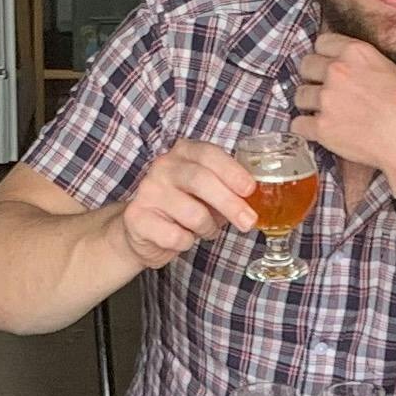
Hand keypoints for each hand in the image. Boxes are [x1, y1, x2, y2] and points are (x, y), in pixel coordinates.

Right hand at [114, 144, 262, 269]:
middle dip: (229, 203)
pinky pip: (175, 236)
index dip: (232, 171)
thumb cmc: (184, 207)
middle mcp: (164, 166)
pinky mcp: (137, 217)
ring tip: (205, 230)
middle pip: (200, 180)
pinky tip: (181, 238)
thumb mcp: (208, 193)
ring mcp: (148, 191)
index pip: (209, 154)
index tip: (250, 189)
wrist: (143, 229)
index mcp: (184, 153)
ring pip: (192, 213)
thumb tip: (258, 199)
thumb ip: (229, 189)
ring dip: (207, 228)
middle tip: (248, 221)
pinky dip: (186, 243)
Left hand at [292, 31, 395, 197]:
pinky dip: (307, 129)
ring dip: (309, 104)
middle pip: (306, 65)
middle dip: (314, 78)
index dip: (325, 56)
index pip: (321, 42)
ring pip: (300, 95)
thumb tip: (353, 70)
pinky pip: (298, 124)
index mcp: (356, 52)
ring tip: (328, 114)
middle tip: (328, 91)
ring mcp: (326, 99)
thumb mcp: (392, 69)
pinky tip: (321, 131)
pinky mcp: (321, 127)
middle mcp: (337, 71)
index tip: (330, 66)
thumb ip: (364, 64)